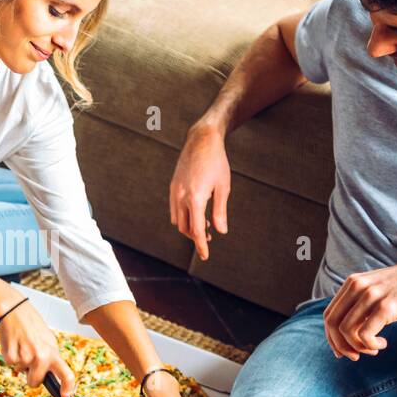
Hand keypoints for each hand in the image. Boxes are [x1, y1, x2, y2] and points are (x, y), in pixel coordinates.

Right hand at [0, 300, 76, 396]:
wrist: (13, 311)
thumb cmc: (31, 325)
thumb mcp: (48, 340)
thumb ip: (51, 357)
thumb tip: (53, 376)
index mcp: (53, 352)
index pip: (66, 375)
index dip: (67, 390)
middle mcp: (41, 357)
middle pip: (34, 383)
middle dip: (31, 377)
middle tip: (29, 361)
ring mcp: (25, 357)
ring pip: (21, 373)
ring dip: (21, 364)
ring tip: (22, 346)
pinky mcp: (11, 356)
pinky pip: (11, 365)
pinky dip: (11, 357)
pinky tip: (14, 344)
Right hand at [169, 117, 230, 260]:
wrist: (201, 140)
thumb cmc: (216, 162)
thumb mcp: (223, 187)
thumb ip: (220, 211)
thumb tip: (220, 231)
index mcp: (196, 198)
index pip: (196, 230)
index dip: (201, 245)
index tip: (205, 256)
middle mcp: (181, 197)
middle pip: (185, 228)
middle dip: (195, 236)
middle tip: (209, 237)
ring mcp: (175, 192)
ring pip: (177, 220)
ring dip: (188, 227)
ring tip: (203, 225)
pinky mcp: (173, 186)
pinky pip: (174, 209)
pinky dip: (182, 216)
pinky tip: (194, 213)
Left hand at [323, 255, 396, 359]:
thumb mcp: (380, 289)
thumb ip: (363, 303)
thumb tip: (348, 331)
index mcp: (353, 282)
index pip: (329, 314)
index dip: (331, 337)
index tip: (342, 351)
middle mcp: (358, 286)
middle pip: (332, 324)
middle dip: (340, 346)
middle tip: (355, 356)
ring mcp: (371, 295)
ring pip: (346, 331)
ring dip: (358, 347)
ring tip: (374, 349)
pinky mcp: (387, 306)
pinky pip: (365, 335)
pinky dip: (371, 346)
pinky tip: (383, 344)